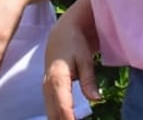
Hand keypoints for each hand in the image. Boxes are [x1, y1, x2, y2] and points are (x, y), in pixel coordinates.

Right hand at [43, 5, 100, 119]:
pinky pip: (50, 107)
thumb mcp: (85, 58)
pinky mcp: (47, 89)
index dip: (69, 119)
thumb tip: (96, 99)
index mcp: (57, 79)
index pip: (63, 107)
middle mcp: (48, 85)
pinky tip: (67, 119)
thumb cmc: (75, 43)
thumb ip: (88, 80)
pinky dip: (58, 116)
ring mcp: (45, 88)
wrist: (61, 32)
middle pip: (54, 113)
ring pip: (50, 112)